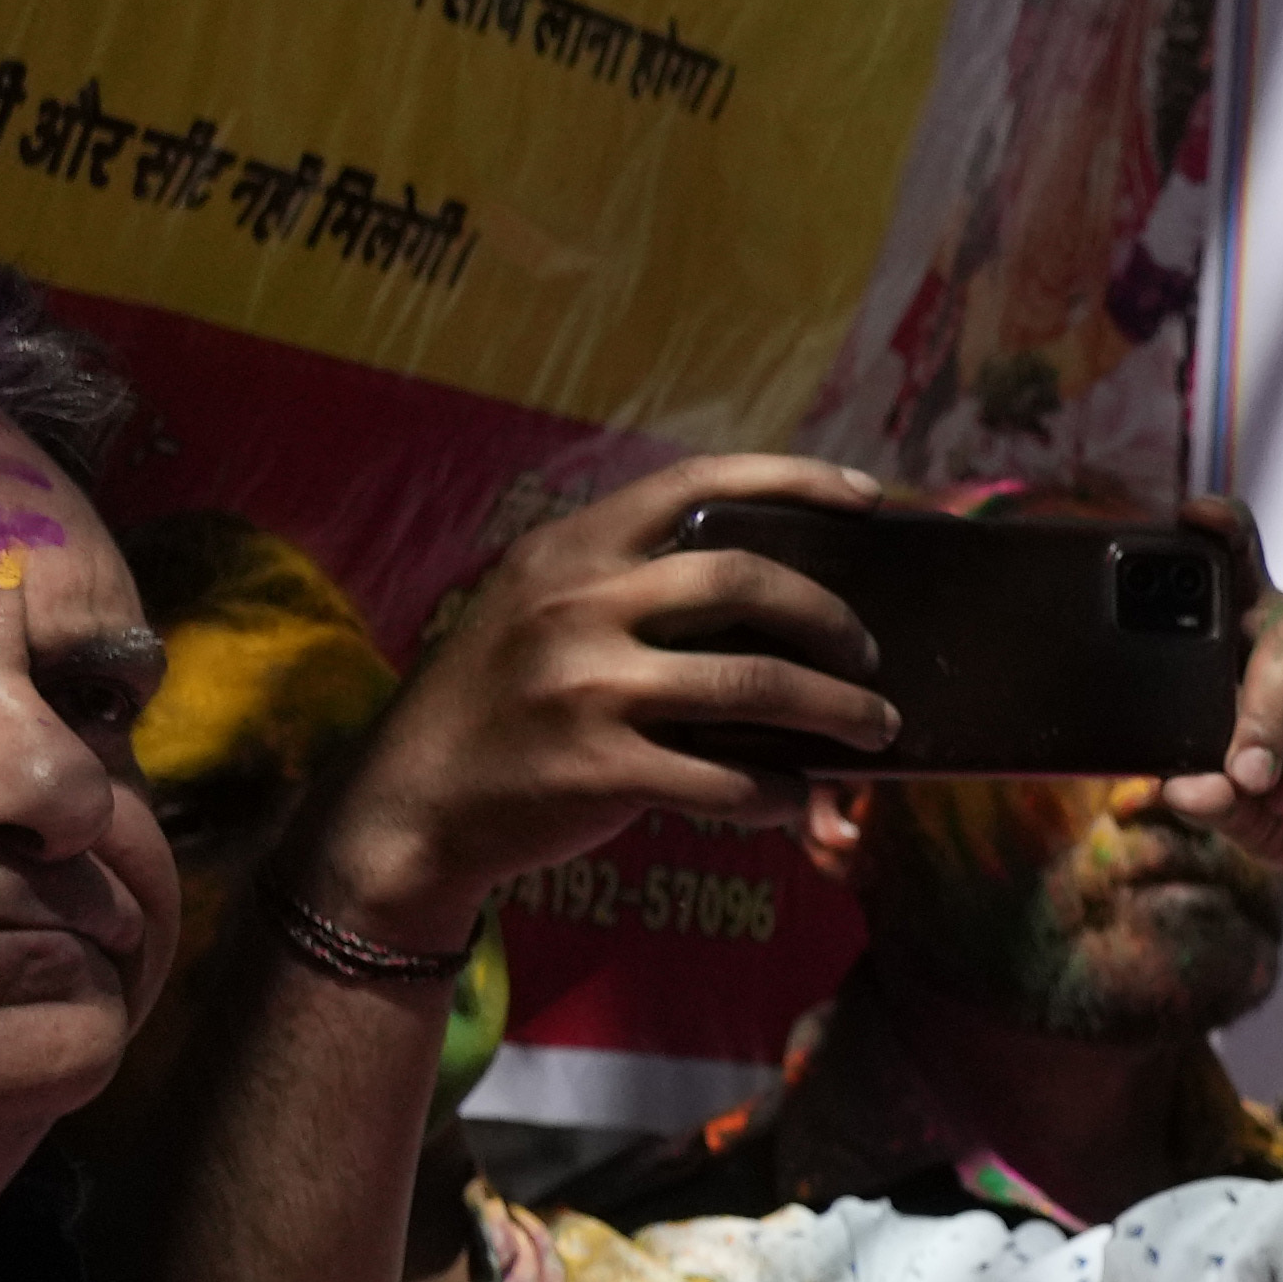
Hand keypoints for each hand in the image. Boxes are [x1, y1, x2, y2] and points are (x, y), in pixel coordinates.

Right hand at [286, 456, 899, 949]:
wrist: (408, 803)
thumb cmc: (500, 702)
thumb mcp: (536, 609)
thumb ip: (627, 584)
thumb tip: (775, 591)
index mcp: (567, 551)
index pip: (695, 482)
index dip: (793, 478)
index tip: (867, 494)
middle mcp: (575, 606)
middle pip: (745, 581)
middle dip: (831, 618)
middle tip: (871, 652)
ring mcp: (584, 689)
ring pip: (755, 684)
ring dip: (837, 709)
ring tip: (874, 726)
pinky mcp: (596, 770)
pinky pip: (726, 779)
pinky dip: (779, 791)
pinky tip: (797, 795)